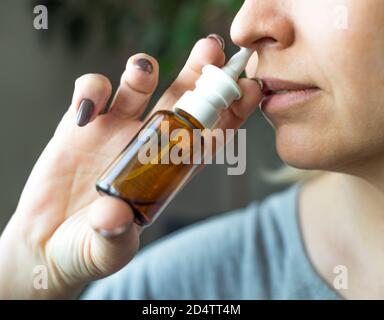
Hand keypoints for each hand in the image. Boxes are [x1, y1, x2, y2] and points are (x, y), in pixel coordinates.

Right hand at [0, 36, 261, 298]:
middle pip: (182, 98)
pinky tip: (88, 110)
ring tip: (142, 73)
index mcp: (168, 169)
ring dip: (143, 71)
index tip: (249, 89)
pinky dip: (92, 91)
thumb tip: (114, 217)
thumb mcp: (108, 250)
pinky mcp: (80, 125)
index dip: (231, 111)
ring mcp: (114, 130)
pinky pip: (91, 92)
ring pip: (138, 85)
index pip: (209, 134)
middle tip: (211, 50)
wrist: (48, 242)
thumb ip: (115, 236)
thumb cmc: (87, 248)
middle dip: (199, 72)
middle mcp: (148, 144)